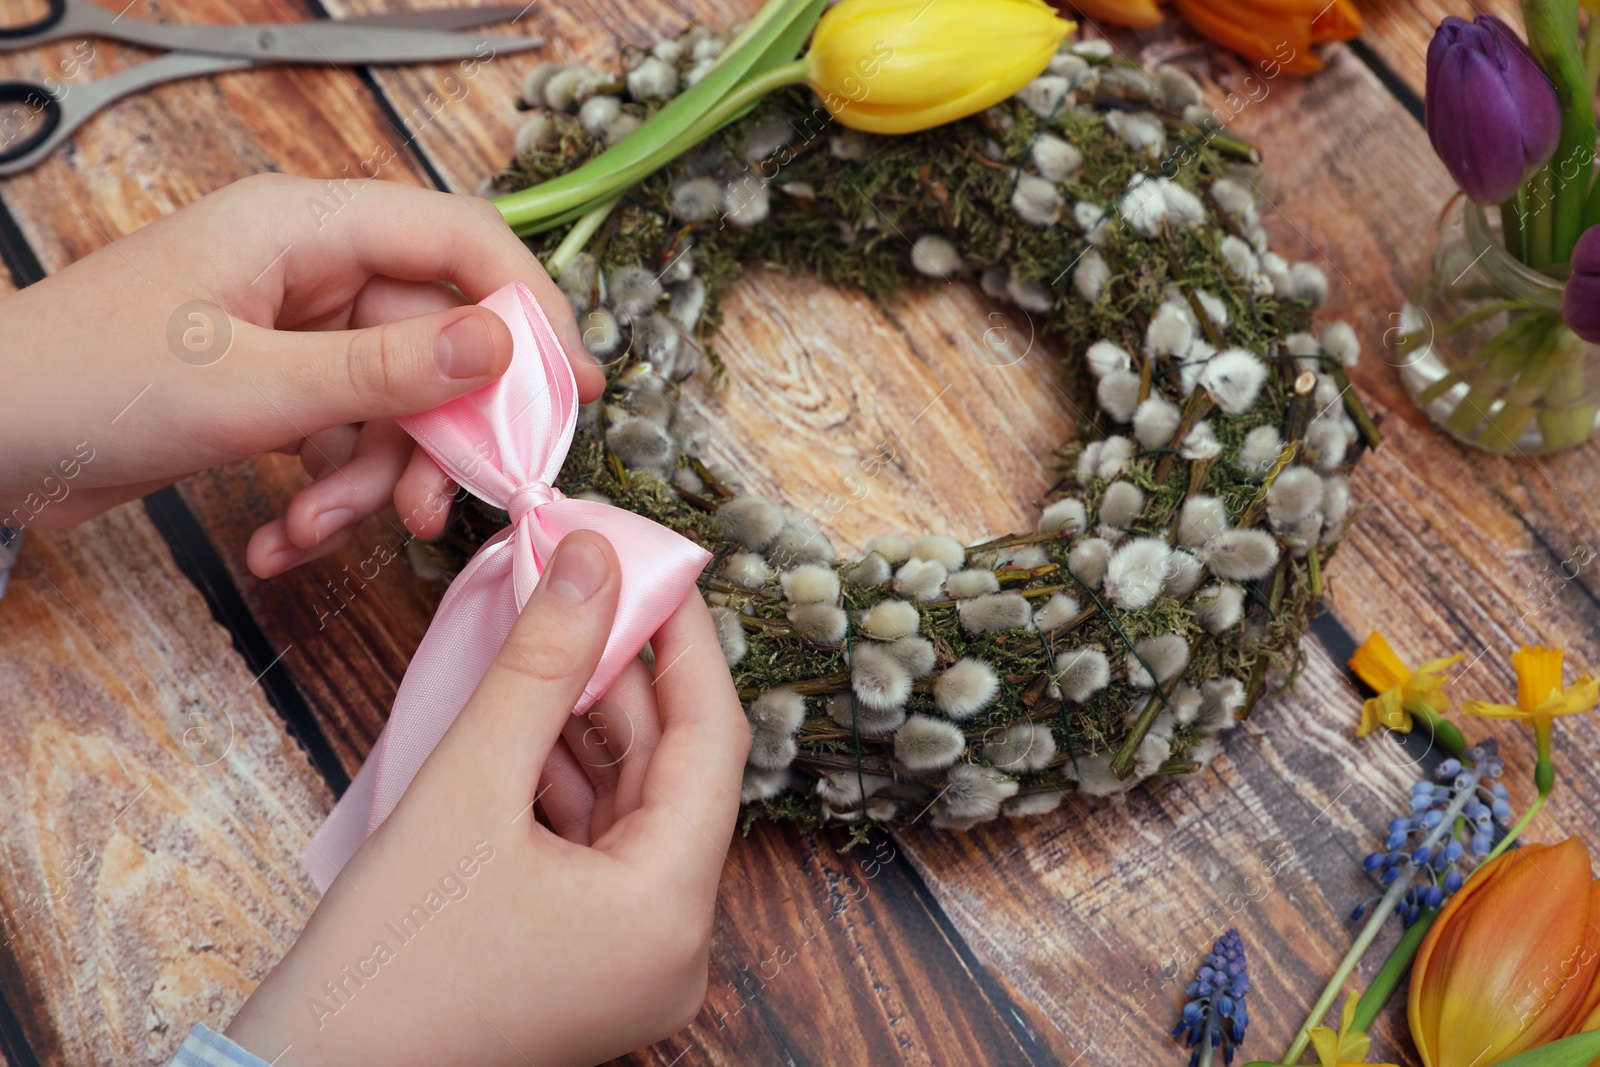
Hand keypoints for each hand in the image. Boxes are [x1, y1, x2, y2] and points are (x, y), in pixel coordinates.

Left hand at [0, 174, 603, 575]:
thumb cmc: (80, 384)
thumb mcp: (250, 386)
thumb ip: (385, 371)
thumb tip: (503, 349)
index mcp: (306, 227)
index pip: (460, 241)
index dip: (529, 308)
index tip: (574, 387)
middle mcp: (310, 269)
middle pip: (435, 340)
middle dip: (436, 435)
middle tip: (441, 506)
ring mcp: (292, 331)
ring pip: (393, 404)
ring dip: (369, 482)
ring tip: (317, 535)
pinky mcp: (273, 388)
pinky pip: (343, 438)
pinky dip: (325, 496)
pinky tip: (282, 542)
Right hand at [224, 532, 748, 1065]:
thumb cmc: (382, 961)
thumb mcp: (467, 788)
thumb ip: (540, 665)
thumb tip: (592, 560)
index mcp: (670, 913)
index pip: (714, 744)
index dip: (687, 645)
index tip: (657, 569)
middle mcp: (675, 946)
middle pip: (673, 776)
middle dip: (628, 681)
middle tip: (588, 593)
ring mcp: (636, 962)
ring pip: (634, 809)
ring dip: (591, 729)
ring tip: (548, 650)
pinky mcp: (593, 964)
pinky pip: (601, 851)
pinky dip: (568, 787)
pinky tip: (527, 729)